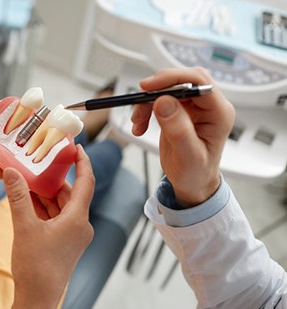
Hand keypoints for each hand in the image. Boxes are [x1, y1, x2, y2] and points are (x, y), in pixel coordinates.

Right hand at [2, 145, 94, 308]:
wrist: (37, 298)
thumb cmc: (36, 266)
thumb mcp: (24, 226)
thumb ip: (18, 196)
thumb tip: (11, 172)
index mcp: (78, 219)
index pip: (86, 182)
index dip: (82, 162)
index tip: (77, 147)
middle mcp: (80, 225)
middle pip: (70, 193)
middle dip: (54, 178)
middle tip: (40, 161)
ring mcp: (72, 235)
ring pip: (61, 206)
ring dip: (45, 194)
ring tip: (28, 178)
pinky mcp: (64, 242)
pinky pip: (56, 218)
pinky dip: (44, 208)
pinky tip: (28, 199)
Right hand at [131, 67, 234, 206]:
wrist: (192, 182)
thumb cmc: (196, 173)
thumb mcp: (188, 156)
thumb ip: (178, 129)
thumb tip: (164, 102)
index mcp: (219, 113)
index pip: (199, 82)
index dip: (174, 78)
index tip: (150, 87)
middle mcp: (208, 106)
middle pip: (182, 80)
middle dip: (158, 88)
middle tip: (139, 99)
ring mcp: (193, 107)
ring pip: (167, 88)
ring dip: (147, 102)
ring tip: (138, 122)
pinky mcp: (179, 110)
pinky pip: (159, 99)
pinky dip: (145, 109)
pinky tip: (140, 125)